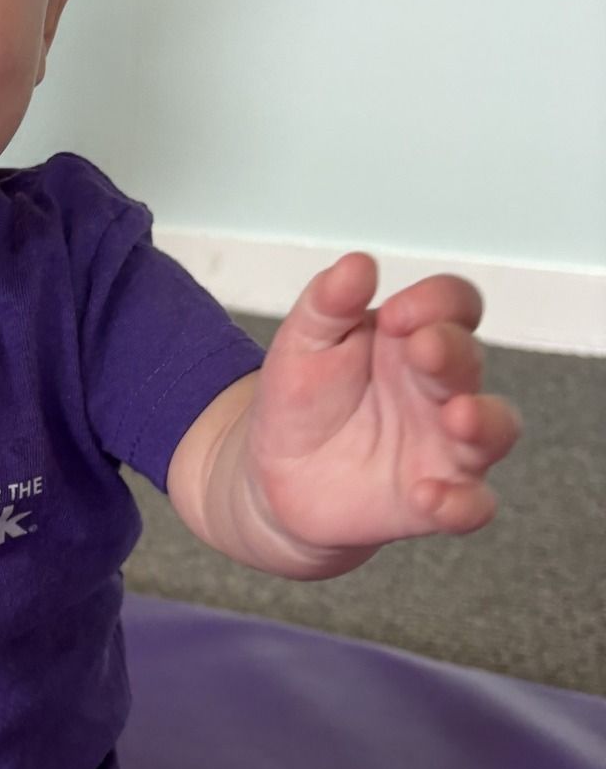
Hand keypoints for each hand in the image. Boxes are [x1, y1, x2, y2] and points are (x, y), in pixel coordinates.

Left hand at [246, 253, 520, 551]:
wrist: (272, 475)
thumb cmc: (301, 400)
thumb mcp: (302, 344)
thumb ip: (327, 303)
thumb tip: (357, 263)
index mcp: (414, 339)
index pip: (453, 305)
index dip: (438, 302)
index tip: (396, 314)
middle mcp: (441, 388)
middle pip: (471, 360)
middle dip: (453, 352)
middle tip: (423, 348)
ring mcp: (444, 444)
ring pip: (495, 429)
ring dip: (484, 422)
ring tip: (457, 416)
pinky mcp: (435, 496)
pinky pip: (471, 505)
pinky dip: (461, 503)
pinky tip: (429, 495)